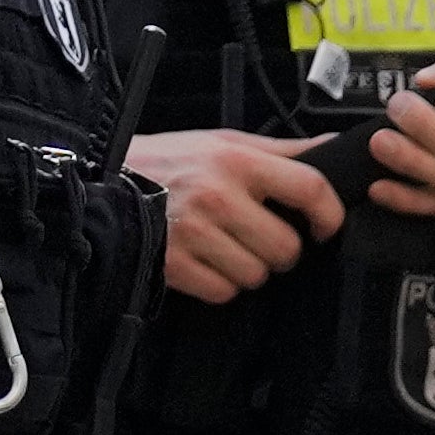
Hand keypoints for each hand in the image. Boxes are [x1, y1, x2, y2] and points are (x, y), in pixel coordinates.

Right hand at [127, 129, 342, 298]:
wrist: (99, 180)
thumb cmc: (168, 162)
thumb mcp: (222, 143)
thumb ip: (282, 151)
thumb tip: (335, 146)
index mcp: (236, 161)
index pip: (310, 188)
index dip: (329, 215)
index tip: (325, 228)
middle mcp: (218, 195)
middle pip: (286, 248)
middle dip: (278, 250)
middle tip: (255, 237)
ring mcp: (194, 232)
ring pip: (257, 275)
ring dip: (247, 269)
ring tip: (223, 246)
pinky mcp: (173, 263)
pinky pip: (224, 292)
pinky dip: (219, 284)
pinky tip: (203, 261)